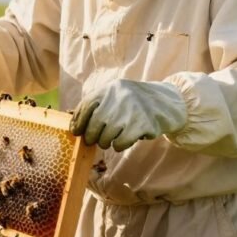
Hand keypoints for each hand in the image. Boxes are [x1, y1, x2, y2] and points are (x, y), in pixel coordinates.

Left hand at [69, 80, 186, 150]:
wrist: (164, 103)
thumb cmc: (131, 103)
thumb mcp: (114, 95)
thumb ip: (96, 105)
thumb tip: (72, 123)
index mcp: (109, 90)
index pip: (86, 106)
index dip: (78, 121)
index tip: (76, 131)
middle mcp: (118, 99)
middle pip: (94, 125)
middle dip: (91, 136)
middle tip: (93, 140)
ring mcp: (130, 112)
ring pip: (106, 136)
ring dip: (105, 142)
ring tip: (109, 140)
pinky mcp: (141, 125)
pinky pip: (120, 143)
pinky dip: (119, 146)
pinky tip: (123, 141)